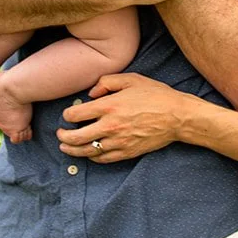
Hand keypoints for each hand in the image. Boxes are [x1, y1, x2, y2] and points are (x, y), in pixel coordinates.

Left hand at [57, 72, 195, 162]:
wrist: (177, 117)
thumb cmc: (155, 95)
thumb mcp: (131, 79)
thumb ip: (106, 82)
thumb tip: (91, 94)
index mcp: (109, 106)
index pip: (76, 114)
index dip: (67, 115)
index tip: (67, 115)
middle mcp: (110, 126)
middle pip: (76, 137)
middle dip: (63, 137)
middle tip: (60, 135)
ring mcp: (118, 142)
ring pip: (87, 151)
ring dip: (72, 150)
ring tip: (65, 148)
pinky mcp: (127, 152)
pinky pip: (103, 159)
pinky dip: (92, 157)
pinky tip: (88, 153)